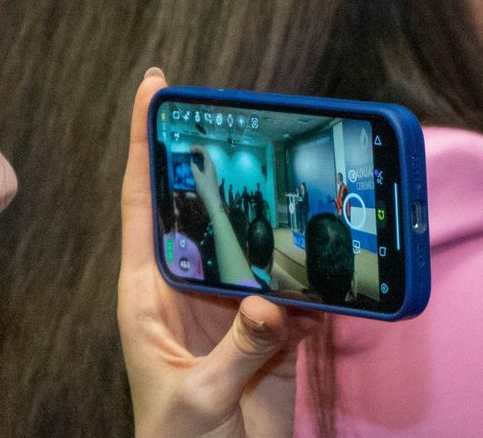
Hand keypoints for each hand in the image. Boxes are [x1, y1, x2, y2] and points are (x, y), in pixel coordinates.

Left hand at [119, 69, 320, 437]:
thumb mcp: (197, 398)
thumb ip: (234, 351)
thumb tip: (272, 302)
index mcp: (149, 291)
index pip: (143, 198)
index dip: (146, 139)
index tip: (155, 84)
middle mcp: (191, 285)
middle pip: (205, 203)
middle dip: (224, 156)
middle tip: (247, 111)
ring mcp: (234, 302)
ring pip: (259, 237)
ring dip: (283, 212)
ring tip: (307, 174)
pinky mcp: (274, 328)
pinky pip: (300, 284)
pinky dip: (320, 268)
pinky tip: (339, 248)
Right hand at [189, 147, 222, 210]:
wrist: (212, 203)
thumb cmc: (206, 189)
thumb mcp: (198, 178)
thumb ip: (194, 169)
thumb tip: (191, 164)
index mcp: (210, 165)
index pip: (204, 151)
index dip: (197, 148)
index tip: (188, 150)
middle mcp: (210, 169)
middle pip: (202, 158)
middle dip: (194, 156)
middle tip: (186, 157)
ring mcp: (209, 175)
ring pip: (200, 167)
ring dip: (193, 167)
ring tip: (185, 168)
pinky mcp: (206, 182)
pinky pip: (199, 176)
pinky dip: (194, 177)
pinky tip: (188, 183)